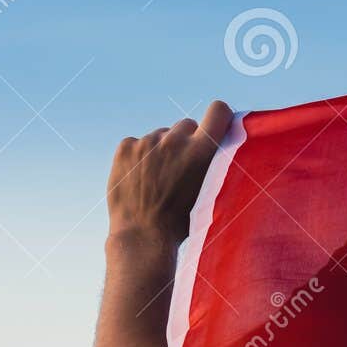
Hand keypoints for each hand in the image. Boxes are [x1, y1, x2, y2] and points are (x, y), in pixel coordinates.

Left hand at [106, 100, 232, 244]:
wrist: (143, 236)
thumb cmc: (182, 220)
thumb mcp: (211, 191)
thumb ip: (215, 164)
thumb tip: (220, 145)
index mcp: (202, 151)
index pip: (218, 110)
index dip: (219, 117)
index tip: (216, 127)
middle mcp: (175, 140)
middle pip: (186, 124)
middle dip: (186, 140)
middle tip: (181, 166)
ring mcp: (147, 142)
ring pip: (161, 135)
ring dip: (162, 150)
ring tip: (157, 178)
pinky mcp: (126, 147)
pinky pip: (137, 142)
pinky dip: (139, 156)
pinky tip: (140, 178)